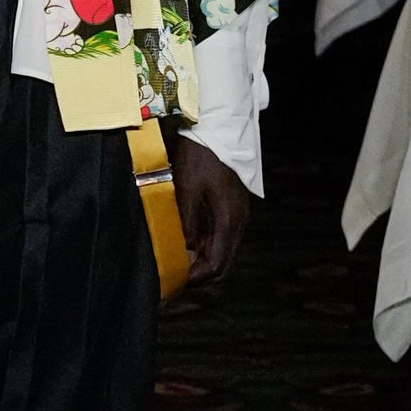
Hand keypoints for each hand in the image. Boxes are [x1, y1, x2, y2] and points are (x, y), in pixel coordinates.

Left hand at [170, 136, 250, 289]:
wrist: (217, 129)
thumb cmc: (200, 157)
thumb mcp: (186, 190)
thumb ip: (185, 224)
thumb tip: (181, 253)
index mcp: (228, 221)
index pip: (215, 265)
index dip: (194, 278)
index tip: (173, 281)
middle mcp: (237, 223)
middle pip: (222, 264)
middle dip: (199, 276)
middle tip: (173, 277)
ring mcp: (236, 216)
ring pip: (222, 252)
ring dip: (201, 261)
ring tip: (176, 262)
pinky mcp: (231, 209)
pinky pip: (219, 237)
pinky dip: (204, 247)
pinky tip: (185, 243)